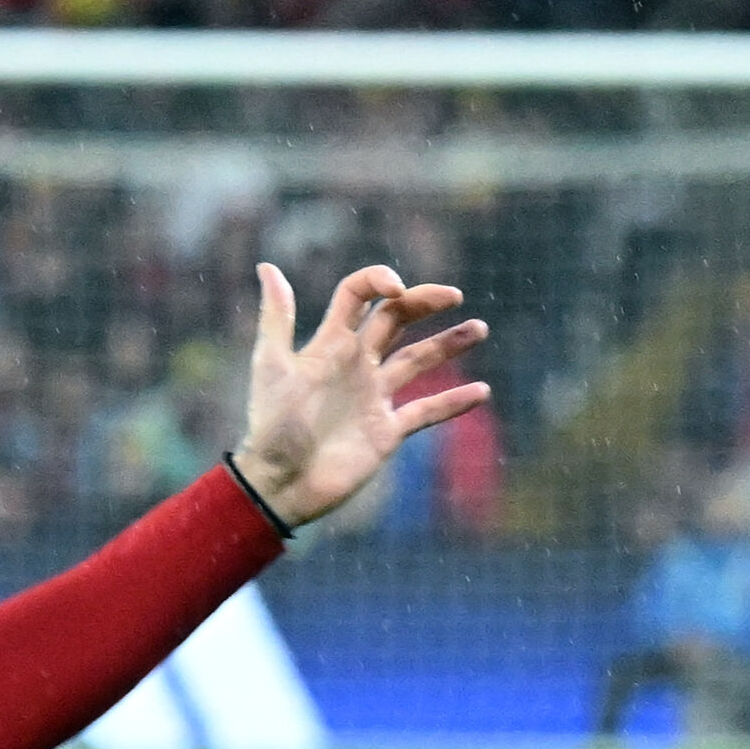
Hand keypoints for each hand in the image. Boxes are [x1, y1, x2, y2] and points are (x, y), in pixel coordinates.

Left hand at [231, 262, 487, 531]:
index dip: (378, 282)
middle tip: (454, 294)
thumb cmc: (271, 425)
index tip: (398, 288)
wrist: (281, 483)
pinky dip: (454, 403)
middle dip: (424, 303)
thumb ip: (277, 317)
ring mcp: (375, 397)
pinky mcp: (388, 431)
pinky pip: (426, 412)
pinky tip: (482, 391)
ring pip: (418, 360)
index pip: (359, 297)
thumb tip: (267, 265)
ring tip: (479, 328)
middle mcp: (356, 363)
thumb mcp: (272, 365)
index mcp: (330, 344)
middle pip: (396, 320)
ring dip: (448, 344)